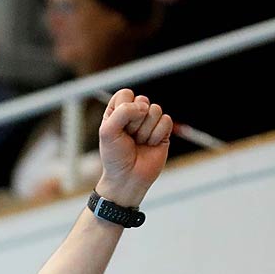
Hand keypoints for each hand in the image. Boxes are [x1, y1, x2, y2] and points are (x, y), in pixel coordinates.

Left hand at [94, 90, 170, 209]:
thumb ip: (122, 112)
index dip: (124, 109)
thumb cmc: (115, 157)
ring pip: (155, 110)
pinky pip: (166, 121)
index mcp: (117, 111)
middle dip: (135, 122)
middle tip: (129, 137)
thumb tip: (144, 107)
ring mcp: (149, 122)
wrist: (128, 179)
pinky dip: (157, 135)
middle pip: (142, 100)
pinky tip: (150, 145)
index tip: (118, 127)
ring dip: (146, 130)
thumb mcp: (108, 132)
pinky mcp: (163, 131)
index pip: (126, 94)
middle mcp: (134, 114)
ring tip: (139, 142)